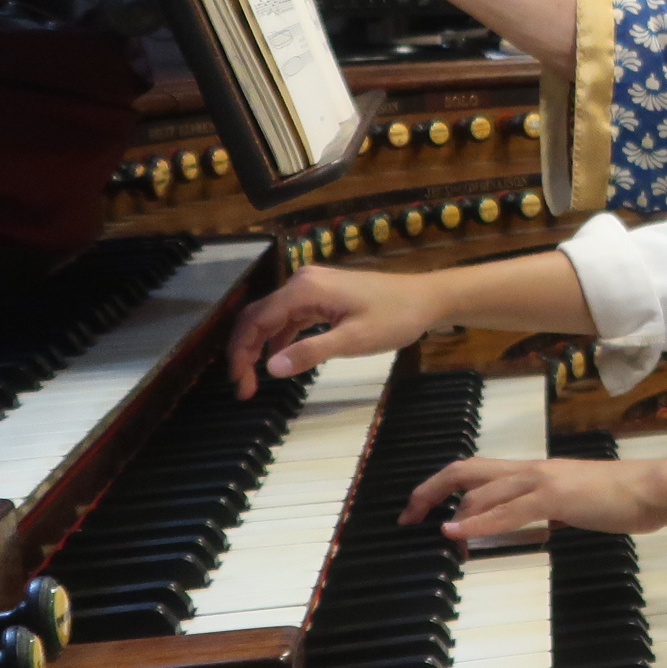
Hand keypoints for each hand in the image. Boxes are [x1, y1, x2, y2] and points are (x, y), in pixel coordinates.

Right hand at [226, 264, 447, 396]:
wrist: (428, 298)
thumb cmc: (396, 318)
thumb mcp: (354, 340)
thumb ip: (311, 352)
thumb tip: (272, 368)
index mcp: (305, 289)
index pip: (256, 320)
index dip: (241, 353)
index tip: (239, 384)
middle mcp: (303, 281)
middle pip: (258, 316)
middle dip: (245, 350)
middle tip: (243, 386)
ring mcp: (313, 285)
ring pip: (273, 316)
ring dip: (261, 345)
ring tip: (255, 378)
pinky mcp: (324, 294)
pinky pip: (292, 315)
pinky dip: (281, 337)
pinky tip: (282, 358)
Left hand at [399, 455, 660, 541]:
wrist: (650, 490)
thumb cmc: (618, 498)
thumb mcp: (572, 503)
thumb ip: (544, 510)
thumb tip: (522, 523)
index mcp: (534, 471)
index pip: (477, 471)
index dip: (442, 486)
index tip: (422, 510)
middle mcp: (531, 470)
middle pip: (466, 470)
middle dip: (430, 490)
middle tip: (407, 516)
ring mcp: (542, 481)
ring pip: (482, 489)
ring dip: (450, 511)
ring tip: (430, 530)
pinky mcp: (555, 498)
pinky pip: (508, 510)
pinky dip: (476, 522)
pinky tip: (456, 533)